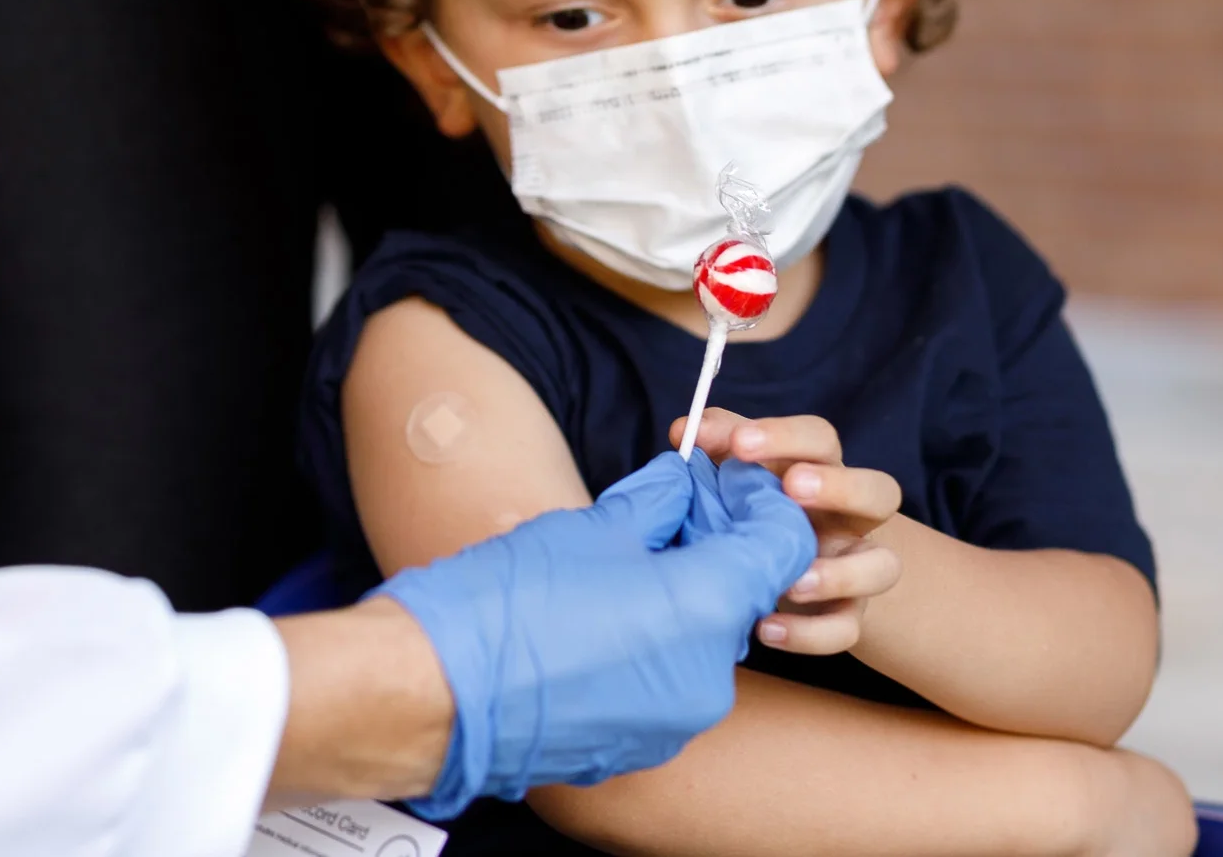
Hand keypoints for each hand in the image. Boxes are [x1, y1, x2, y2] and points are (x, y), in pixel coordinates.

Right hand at [376, 452, 813, 817]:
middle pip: (744, 592)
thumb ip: (658, 501)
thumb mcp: (593, 526)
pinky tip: (599, 618)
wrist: (437, 693)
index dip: (758, 501)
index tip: (722, 479)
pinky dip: (652, 645)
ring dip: (681, 596)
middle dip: (716, 545)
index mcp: (708, 606)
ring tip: (620, 564)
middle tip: (666, 509)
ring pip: (706, 639)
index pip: (784, 543)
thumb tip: (682, 486)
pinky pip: (670, 683)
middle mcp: (711, 673)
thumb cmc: (509, 602)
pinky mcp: (644, 744)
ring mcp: (680, 719)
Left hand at [671, 407, 903, 654]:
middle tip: (793, 487)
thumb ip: (717, 447)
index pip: (821, 440)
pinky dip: (810, 633)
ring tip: (794, 580)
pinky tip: (766, 628)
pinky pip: (848, 629)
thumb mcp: (740, 474)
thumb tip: (683, 432)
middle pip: (880, 491)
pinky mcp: (848, 615)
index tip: (739, 443)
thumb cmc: (758, 508)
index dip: (785, 435)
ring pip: (884, 566)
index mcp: (821, 470)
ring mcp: (856, 567)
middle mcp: (851, 516)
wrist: (788, 571)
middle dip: (839, 487)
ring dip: (840, 573)